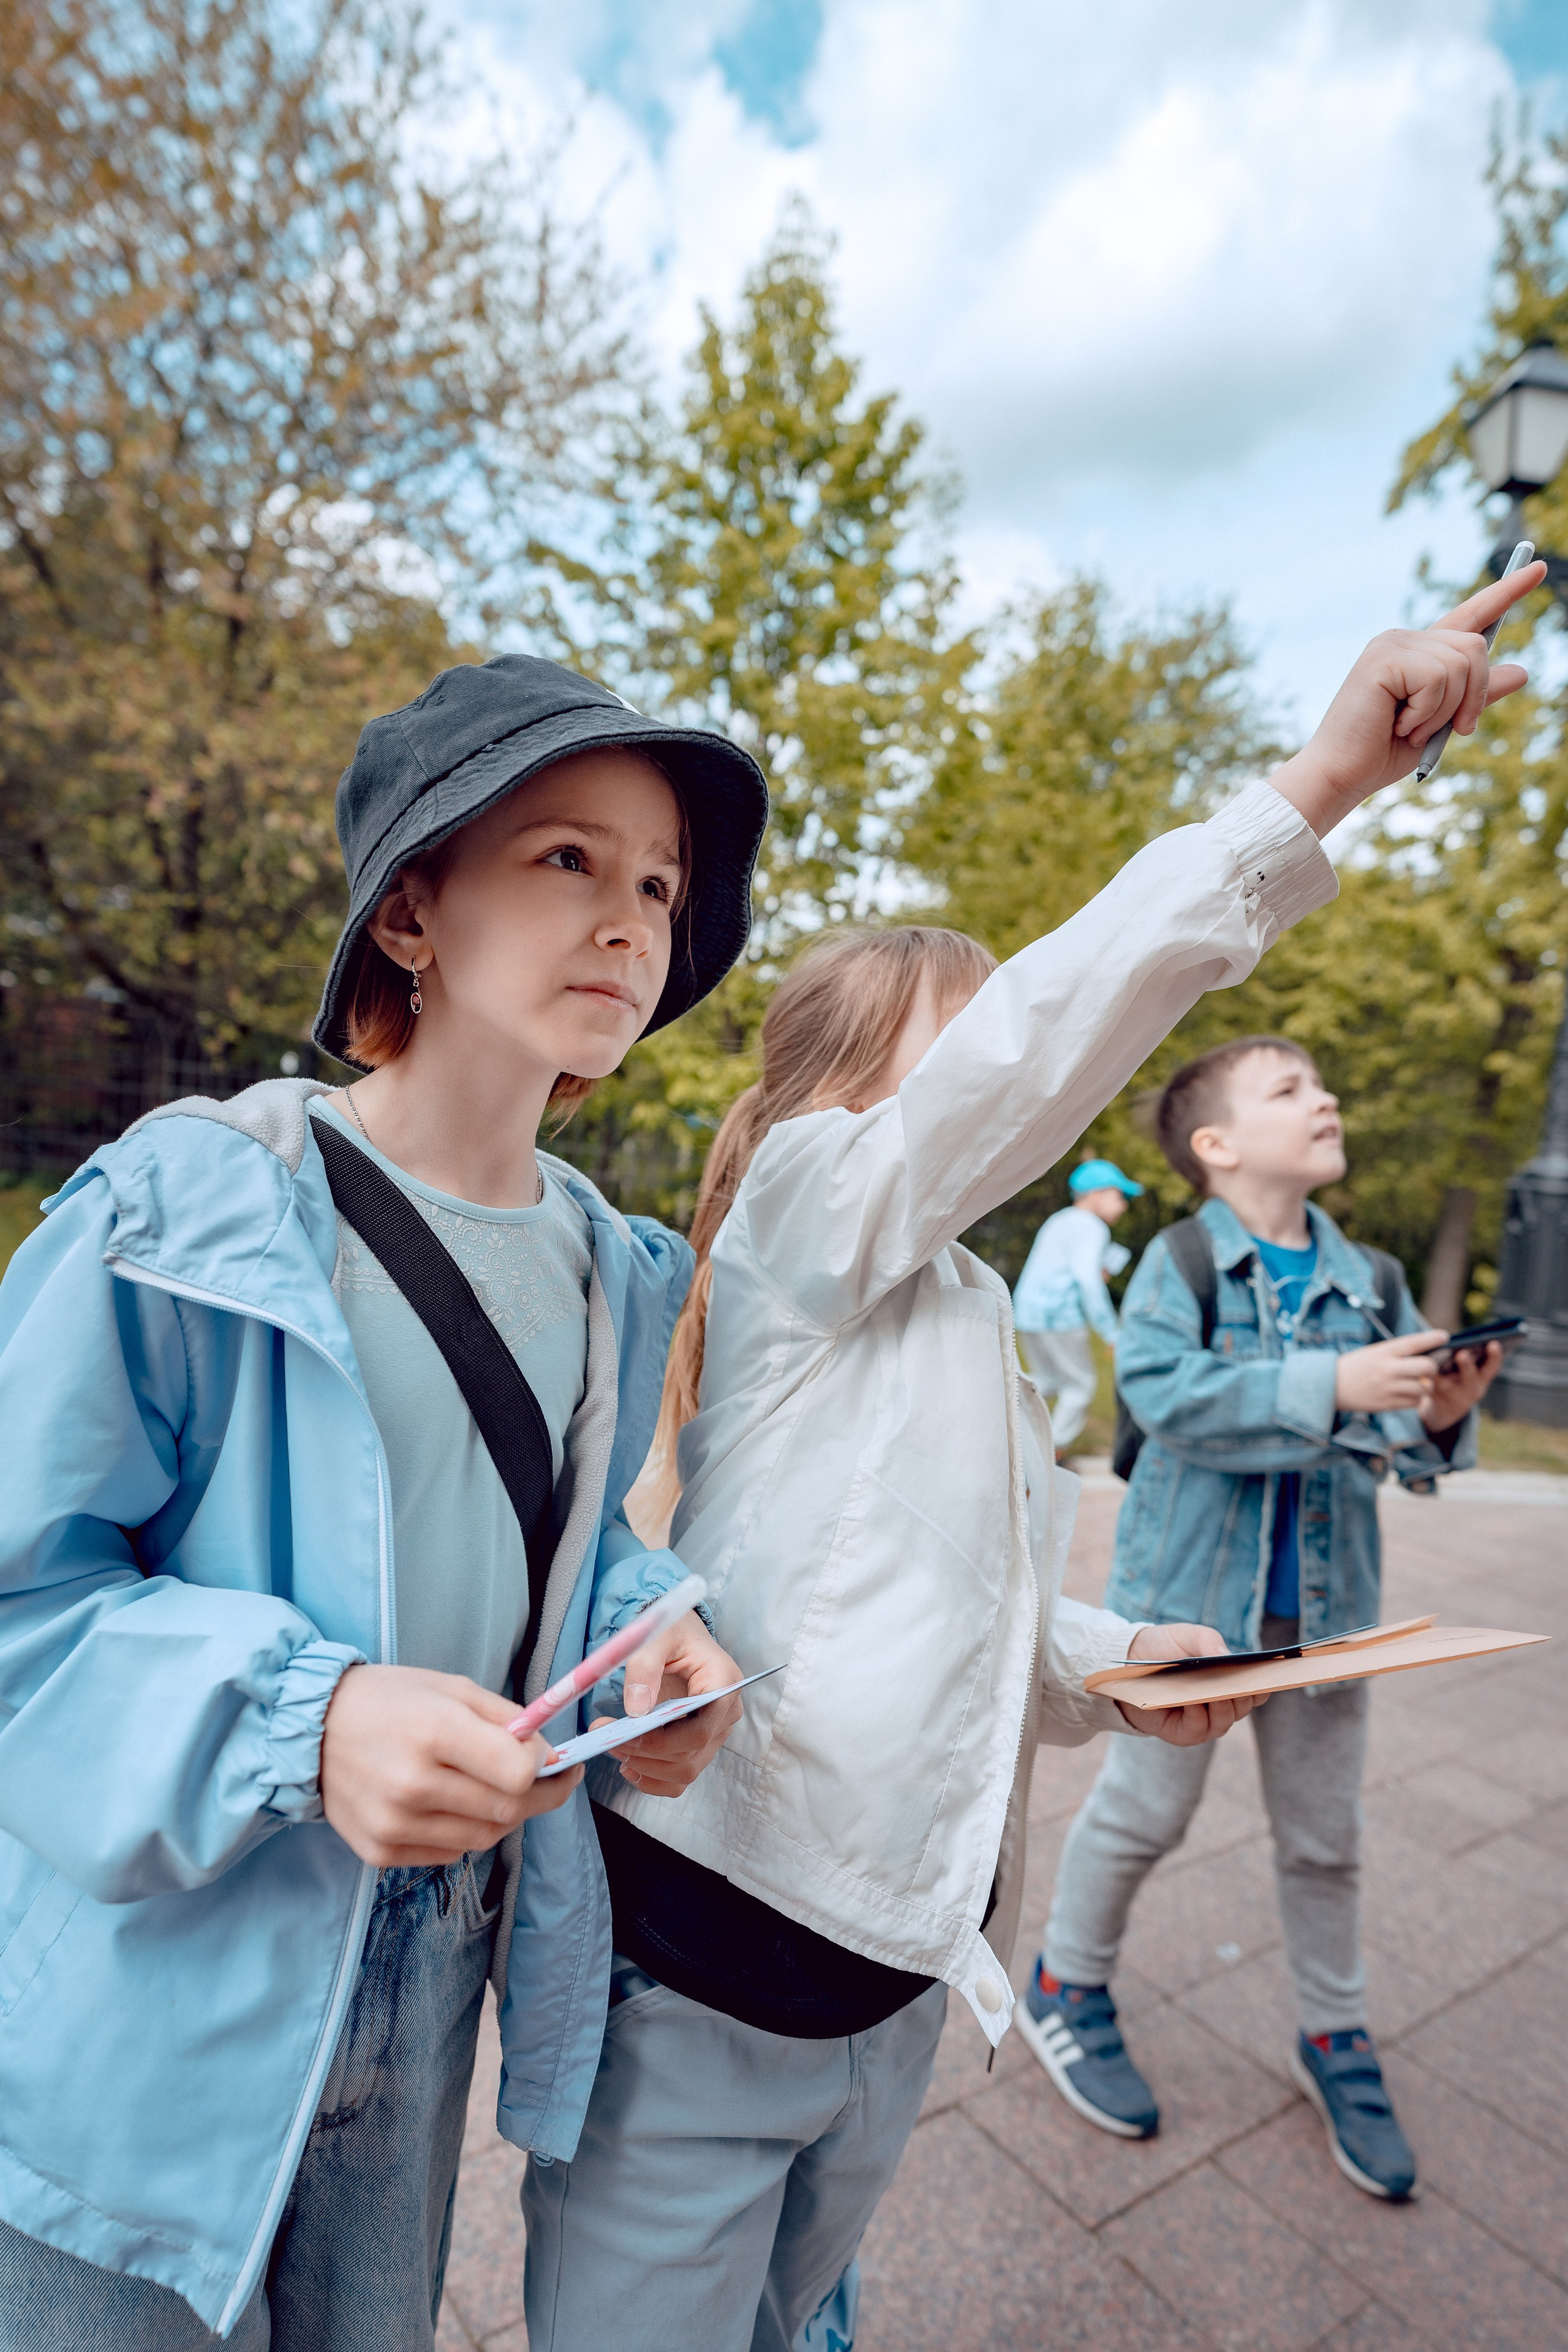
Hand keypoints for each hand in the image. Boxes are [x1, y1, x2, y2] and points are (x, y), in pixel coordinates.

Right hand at [320, 1663, 580, 1866]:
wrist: (310, 1729)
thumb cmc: (389, 1700)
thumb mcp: (452, 1687)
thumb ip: (506, 1719)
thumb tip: (548, 1755)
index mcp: (434, 1732)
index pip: (516, 1774)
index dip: (543, 1767)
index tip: (546, 1757)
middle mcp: (412, 1784)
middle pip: (507, 1812)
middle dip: (537, 1796)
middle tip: (543, 1779)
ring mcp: (393, 1825)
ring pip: (483, 1839)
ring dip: (501, 1816)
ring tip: (490, 1787)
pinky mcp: (379, 1852)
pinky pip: (449, 1854)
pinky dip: (463, 1832)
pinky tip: (449, 1804)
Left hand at [610, 1612, 743, 1798]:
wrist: (679, 1635)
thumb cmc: (672, 1631)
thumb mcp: (656, 1634)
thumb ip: (645, 1667)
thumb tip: (636, 1709)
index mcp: (724, 1684)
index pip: (700, 1730)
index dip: (661, 1741)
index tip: (623, 1733)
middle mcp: (726, 1714)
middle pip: (690, 1754)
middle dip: (645, 1753)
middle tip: (606, 1739)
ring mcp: (715, 1732)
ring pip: (685, 1770)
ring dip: (646, 1767)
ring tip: (614, 1748)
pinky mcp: (700, 1744)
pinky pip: (681, 1776)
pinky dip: (654, 1779)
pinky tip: (629, 1767)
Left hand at [1114, 1621, 1264, 1745]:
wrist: (1124, 1664)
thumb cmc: (1161, 1648)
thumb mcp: (1185, 1636)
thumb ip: (1207, 1640)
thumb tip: (1228, 1655)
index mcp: (1227, 1682)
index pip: (1256, 1691)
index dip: (1265, 1685)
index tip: (1269, 1676)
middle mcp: (1219, 1705)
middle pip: (1243, 1706)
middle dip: (1243, 1694)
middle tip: (1241, 1682)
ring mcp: (1203, 1721)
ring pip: (1225, 1720)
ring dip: (1222, 1706)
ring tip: (1217, 1691)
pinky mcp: (1183, 1733)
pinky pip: (1199, 1729)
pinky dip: (1199, 1715)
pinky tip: (1193, 1702)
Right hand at [1271, 562, 1544, 836]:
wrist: (1343, 773)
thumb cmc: (1384, 752)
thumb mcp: (1443, 723)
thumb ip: (1477, 695)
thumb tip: (1521, 671)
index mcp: (1420, 652)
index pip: (1471, 614)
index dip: (1507, 592)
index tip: (1540, 568)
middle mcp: (1405, 639)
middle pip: (1475, 646)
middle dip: (1474, 694)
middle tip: (1455, 730)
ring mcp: (1392, 644)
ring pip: (1460, 664)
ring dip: (1446, 710)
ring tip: (1412, 730)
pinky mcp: (1383, 658)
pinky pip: (1436, 679)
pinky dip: (1427, 712)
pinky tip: (1399, 724)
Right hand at [1334, 1328, 1447, 1415]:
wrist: (1331, 1385)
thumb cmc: (1357, 1366)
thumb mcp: (1374, 1352)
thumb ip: (1398, 1353)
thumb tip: (1427, 1357)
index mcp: (1384, 1352)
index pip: (1414, 1342)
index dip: (1432, 1338)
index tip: (1445, 1336)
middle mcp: (1387, 1369)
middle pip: (1426, 1367)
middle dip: (1433, 1368)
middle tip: (1429, 1368)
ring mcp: (1388, 1388)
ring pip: (1424, 1388)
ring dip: (1426, 1386)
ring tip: (1419, 1383)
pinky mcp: (1387, 1404)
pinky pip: (1414, 1402)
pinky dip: (1416, 1398)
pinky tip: (1409, 1394)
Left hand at [1421, 1338, 1502, 1432]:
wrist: (1446, 1410)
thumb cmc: (1457, 1378)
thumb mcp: (1466, 1371)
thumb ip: (1465, 1357)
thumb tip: (1451, 1338)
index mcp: (1481, 1378)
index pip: (1492, 1367)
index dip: (1494, 1356)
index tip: (1493, 1343)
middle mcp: (1472, 1389)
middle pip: (1470, 1377)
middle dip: (1466, 1365)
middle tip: (1462, 1353)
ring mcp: (1455, 1398)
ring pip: (1446, 1386)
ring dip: (1439, 1375)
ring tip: (1431, 1364)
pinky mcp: (1437, 1403)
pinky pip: (1429, 1392)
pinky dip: (1423, 1382)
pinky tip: (1416, 1372)